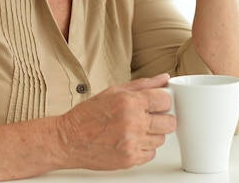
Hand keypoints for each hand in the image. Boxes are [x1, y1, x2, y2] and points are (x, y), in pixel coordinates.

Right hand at [55, 74, 175, 169]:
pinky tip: (130, 140)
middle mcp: (133, 123)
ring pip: (161, 139)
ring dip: (152, 134)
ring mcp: (132, 143)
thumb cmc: (88, 115)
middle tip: (149, 117)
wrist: (68, 140)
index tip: (157, 103)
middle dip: (162, 118)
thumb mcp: (114, 91)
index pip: (165, 101)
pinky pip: (151, 153)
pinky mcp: (130, 159)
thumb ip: (143, 85)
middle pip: (170, 122)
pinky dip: (143, 148)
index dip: (162, 101)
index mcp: (129, 102)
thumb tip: (164, 79)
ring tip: (135, 129)